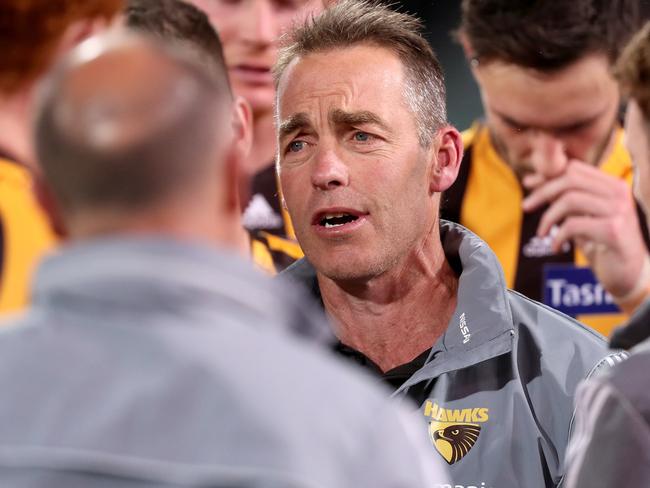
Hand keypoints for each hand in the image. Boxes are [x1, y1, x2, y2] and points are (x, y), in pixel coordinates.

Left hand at [522, 160, 649, 313]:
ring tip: (541, 233)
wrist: (627, 275)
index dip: (548, 175)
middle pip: (570, 180)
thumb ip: (562, 198)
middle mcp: (619, 193)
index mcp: (612, 185)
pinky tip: (556, 247)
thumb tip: (531, 180)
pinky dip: (558, 236)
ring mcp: (619, 211)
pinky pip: (573, 225)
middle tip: (525, 207)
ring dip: (548, 217)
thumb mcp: (580, 216)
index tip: (528, 185)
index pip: (575, 168)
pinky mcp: (614, 231)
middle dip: (542, 192)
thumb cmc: (601, 244)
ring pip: (570, 200)